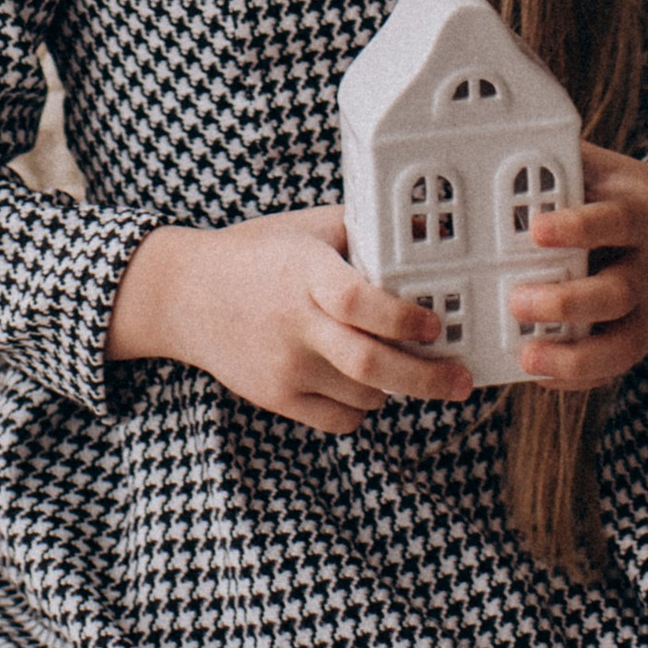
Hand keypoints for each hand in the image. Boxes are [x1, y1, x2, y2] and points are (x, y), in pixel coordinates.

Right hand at [106, 207, 475, 433]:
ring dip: (395, 386)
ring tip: (401, 366)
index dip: (401, 317)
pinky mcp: (276, 397)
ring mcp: (284, 366)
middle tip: (461, 380)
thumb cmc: (256, 255)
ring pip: (364, 394)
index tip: (434, 324)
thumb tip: (425, 234)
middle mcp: (294, 322)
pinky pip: (340, 419)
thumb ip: (361, 232)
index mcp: (304, 272)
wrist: (186, 296)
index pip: (356, 301)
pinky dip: (364, 406)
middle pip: (369, 363)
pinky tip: (361, 383)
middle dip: (427, 378)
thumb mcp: (306, 229)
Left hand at [512, 145, 647, 388]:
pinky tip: (540, 375)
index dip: (578, 227)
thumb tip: (505, 142)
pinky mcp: (644, 339)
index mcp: (642, 217)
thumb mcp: (608, 169)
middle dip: (566, 302)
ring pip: (621, 345)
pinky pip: (615, 367)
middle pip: (616, 293)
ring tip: (527, 356)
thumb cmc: (631, 196)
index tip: (537, 229)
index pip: (614, 222)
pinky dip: (578, 377)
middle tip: (517, 301)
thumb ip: (566, 162)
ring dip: (573, 357)